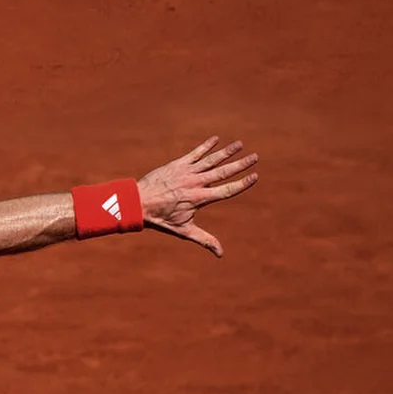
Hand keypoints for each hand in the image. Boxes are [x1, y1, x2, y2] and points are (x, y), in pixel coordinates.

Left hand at [137, 137, 259, 257]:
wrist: (137, 203)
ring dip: (227, 151)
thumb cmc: (161, 219)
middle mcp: (195, 183)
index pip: (227, 190)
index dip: (242, 183)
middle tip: (255, 156)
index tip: (255, 176)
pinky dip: (205, 146)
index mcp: (200, 198)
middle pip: (223, 172)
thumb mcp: (184, 231)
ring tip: (240, 144)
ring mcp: (187, 172)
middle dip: (241, 164)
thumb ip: (204, 239)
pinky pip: (194, 153)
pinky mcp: (177, 164)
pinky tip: (215, 139)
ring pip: (211, 159)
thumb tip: (221, 254)